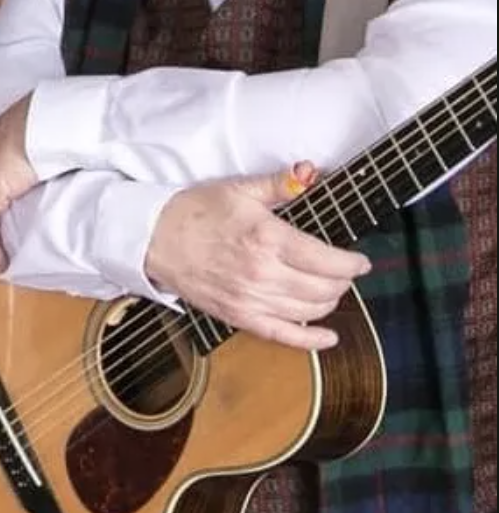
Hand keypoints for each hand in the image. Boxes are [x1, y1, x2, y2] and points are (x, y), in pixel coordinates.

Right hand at [145, 164, 369, 349]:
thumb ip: (280, 184)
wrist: (154, 238)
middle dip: (342, 280)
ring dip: (328, 301)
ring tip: (328, 289)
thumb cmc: (194, 212)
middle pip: (325, 287)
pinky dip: (310, 339)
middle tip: (342, 271)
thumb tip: (310, 173)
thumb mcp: (238, 190)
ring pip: (310, 310)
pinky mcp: (237, 316)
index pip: (328, 260)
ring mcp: (250, 298)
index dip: (352, 263)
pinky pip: (282, 335)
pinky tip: (328, 337)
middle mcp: (262, 273)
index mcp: (267, 238)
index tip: (359, 260)